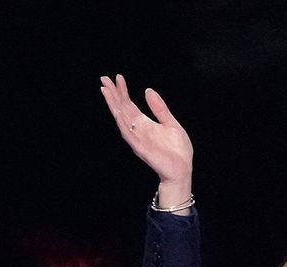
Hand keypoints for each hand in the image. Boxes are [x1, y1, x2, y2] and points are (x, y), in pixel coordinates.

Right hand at [98, 74, 193, 203]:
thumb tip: (148, 90)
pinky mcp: (141, 148)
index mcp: (144, 124)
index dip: (123, 91)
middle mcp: (138, 130)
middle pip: (122, 109)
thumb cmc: (177, 150)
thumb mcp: (171, 124)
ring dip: (113, 105)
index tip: (118, 77)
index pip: (129, 105)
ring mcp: (137, 139)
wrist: (182, 170)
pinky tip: (117, 112)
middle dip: (113, 94)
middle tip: (104, 78)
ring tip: (106, 91)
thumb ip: (159, 108)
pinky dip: (122, 123)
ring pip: (121, 119)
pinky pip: (129, 134)